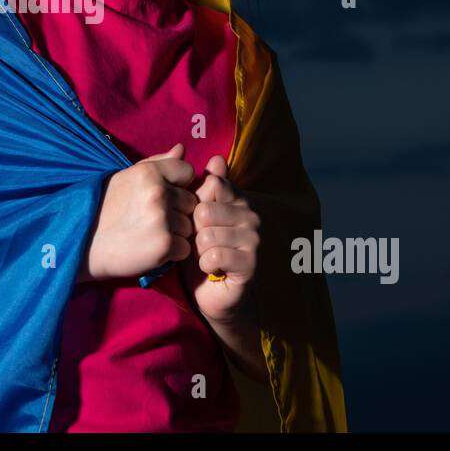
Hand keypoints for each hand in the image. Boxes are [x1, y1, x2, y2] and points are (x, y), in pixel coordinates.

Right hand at [79, 143, 197, 281]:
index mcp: (149, 172)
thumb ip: (158, 162)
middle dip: (177, 211)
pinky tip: (151, 249)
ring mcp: (162, 219)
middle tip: (152, 219)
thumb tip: (182, 149)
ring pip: (189, 226)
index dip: (178, 185)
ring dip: (175, 233)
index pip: (187, 171)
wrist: (83, 244)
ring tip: (149, 234)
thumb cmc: (105, 209)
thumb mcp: (127, 178)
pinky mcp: (164, 246)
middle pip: (191, 202)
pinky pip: (185, 248)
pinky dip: (172, 253)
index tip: (161, 195)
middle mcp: (158, 192)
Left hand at [180, 154, 260, 325]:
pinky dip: (205, 265)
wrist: (211, 293)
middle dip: (194, 231)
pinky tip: (212, 269)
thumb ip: (202, 188)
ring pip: (207, 234)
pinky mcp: (251, 262)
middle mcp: (252, 215)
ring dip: (198, 251)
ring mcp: (255, 239)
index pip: (213, 183)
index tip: (197, 220)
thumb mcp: (196, 217)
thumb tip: (216, 157)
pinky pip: (214, 255)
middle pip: (205, 209)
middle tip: (201, 244)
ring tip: (207, 257)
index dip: (194, 204)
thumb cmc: (201, 251)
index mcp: (239, 199)